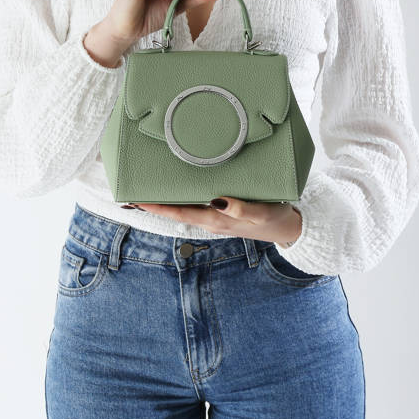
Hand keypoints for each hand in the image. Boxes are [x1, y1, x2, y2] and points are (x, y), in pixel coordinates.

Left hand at [129, 197, 302, 246]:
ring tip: (145, 190)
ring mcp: (214, 217)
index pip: (178, 213)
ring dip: (164, 202)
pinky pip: (195, 206)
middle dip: (153, 204)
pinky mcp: (221, 212)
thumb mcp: (261, 212)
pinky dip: (181, 199)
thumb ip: (241, 208)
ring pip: (183, 209)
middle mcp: (210, 219)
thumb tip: (219, 200)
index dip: (156, 206)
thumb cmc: (273, 218)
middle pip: (175, 212)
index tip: (136, 198)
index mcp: (215, 219)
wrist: (287, 228)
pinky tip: (176, 191)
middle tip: (131, 191)